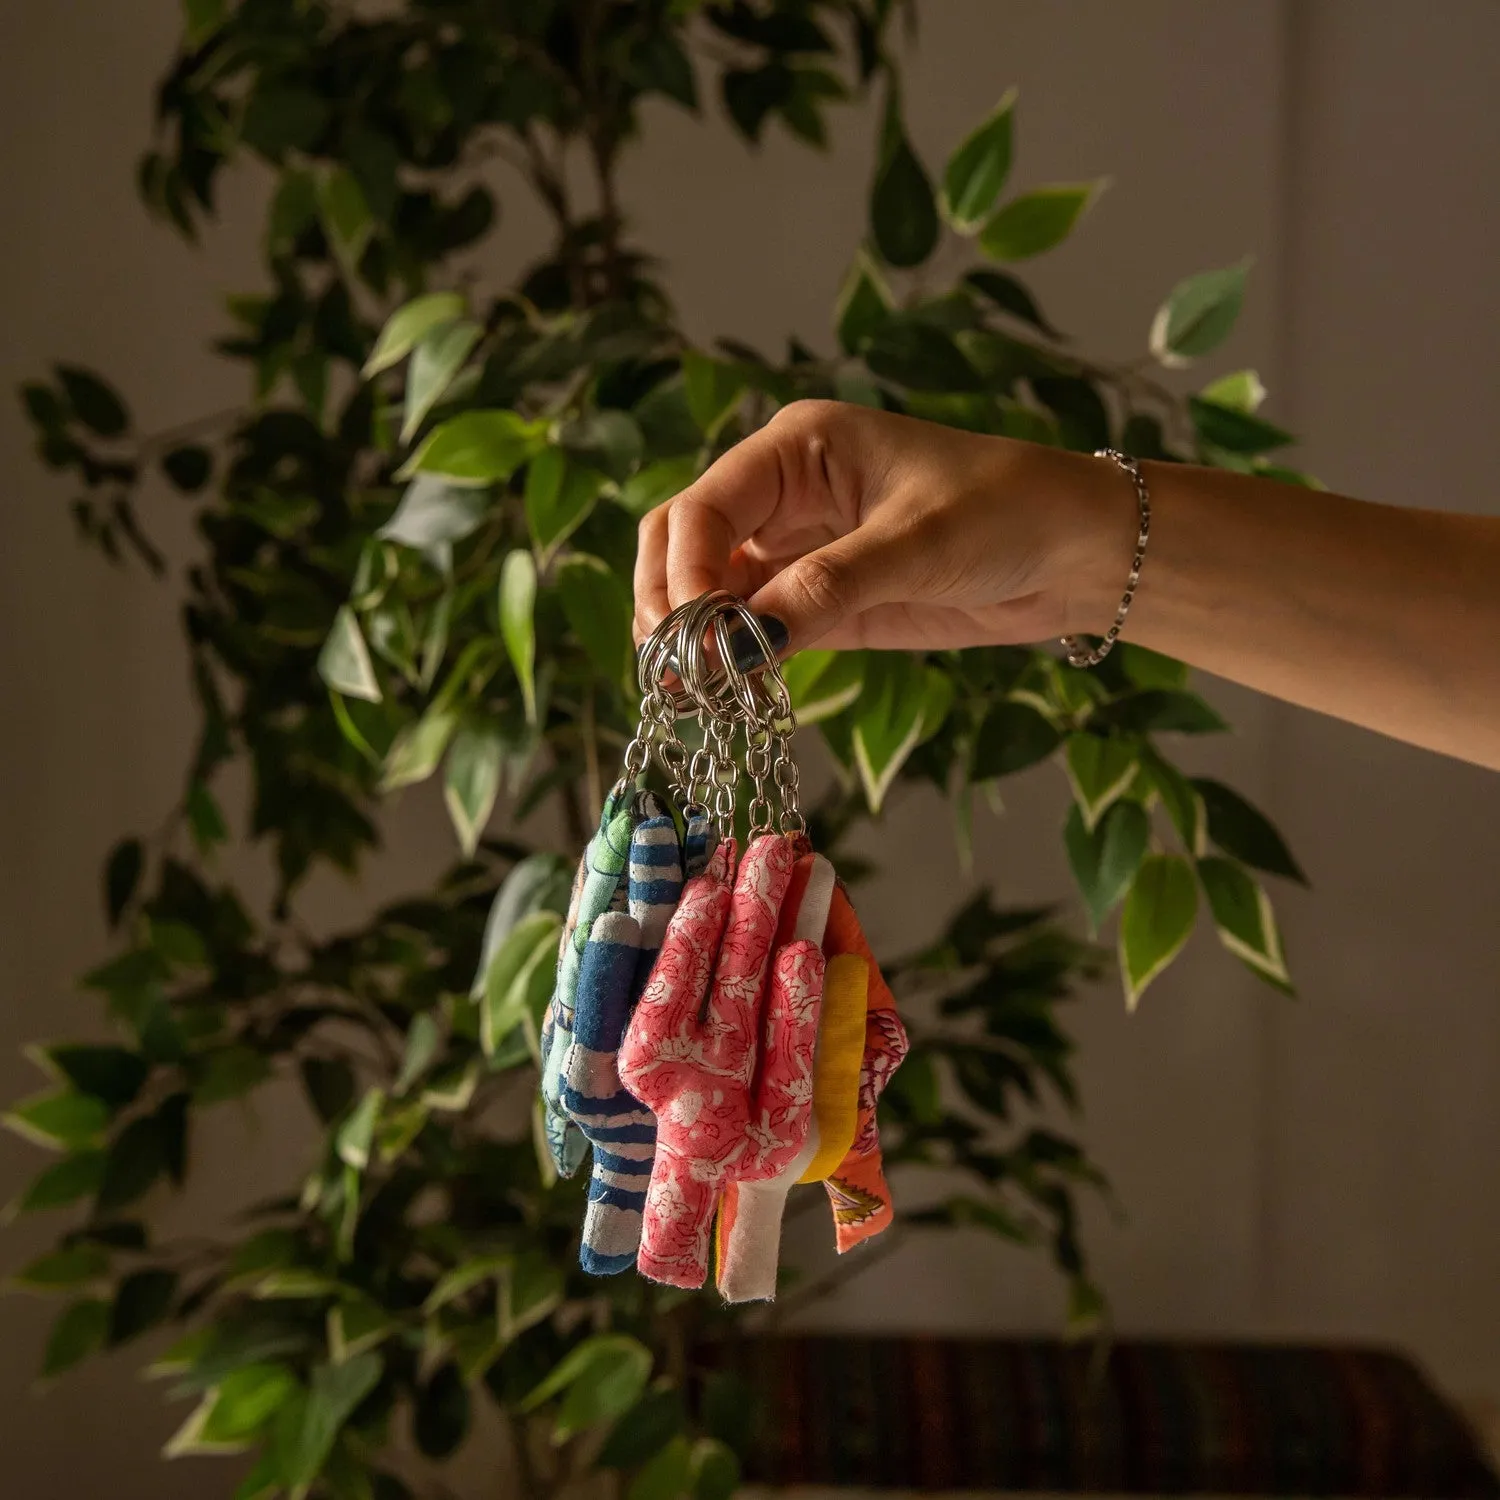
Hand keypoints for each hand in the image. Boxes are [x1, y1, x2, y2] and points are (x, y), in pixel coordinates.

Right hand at [632, 401, 1133, 655]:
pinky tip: (727, 690)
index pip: (704, 506)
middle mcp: (783, 492)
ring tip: (692, 689)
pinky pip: (751, 625)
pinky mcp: (817, 599)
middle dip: (669, 601)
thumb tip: (738, 644)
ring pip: (707, 588)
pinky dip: (731, 657)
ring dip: (691, 635)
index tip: (694, 636)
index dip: (685, 572)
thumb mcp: (917, 544)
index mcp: (798, 447)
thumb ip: (826, 589)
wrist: (1077, 553)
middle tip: (676, 669)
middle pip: (683, 541)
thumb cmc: (1009, 511)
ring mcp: (796, 548)